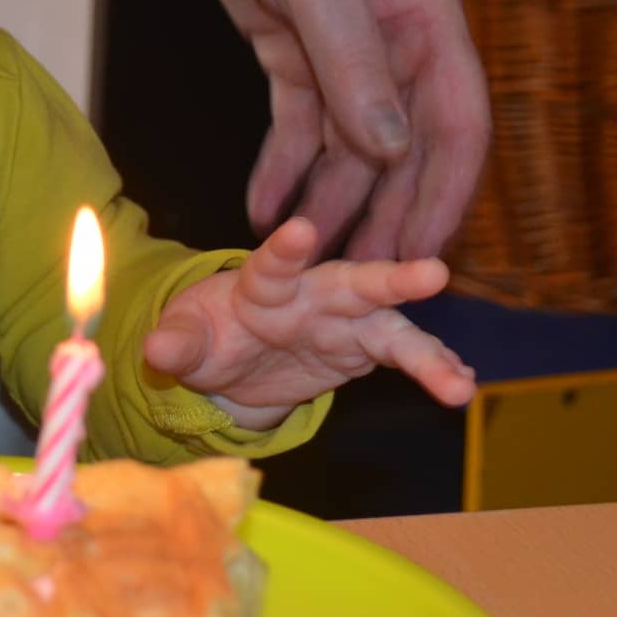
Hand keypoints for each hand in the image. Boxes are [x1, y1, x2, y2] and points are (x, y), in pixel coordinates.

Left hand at [142, 217, 475, 426]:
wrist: (235, 359)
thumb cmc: (209, 335)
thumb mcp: (187, 340)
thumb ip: (177, 343)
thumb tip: (156, 349)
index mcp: (263, 283)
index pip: (273, 263)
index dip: (285, 248)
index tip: (299, 231)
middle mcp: (314, 293)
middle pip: (355, 280)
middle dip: (393, 277)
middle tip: (434, 273)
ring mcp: (346, 319)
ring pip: (392, 326)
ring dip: (427, 350)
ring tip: (459, 378)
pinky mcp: (366, 346)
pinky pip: (405, 358)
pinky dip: (433, 371)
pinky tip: (461, 386)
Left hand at [167, 0, 489, 259]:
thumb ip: (353, 66)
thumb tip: (391, 152)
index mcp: (426, 21)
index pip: (457, 125)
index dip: (447, 194)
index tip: (427, 255)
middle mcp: (394, 43)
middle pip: (406, 149)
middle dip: (388, 215)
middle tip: (364, 282)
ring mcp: (342, 50)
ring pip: (350, 147)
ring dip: (333, 204)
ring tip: (309, 264)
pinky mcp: (291, 49)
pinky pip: (297, 125)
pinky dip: (283, 168)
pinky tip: (262, 209)